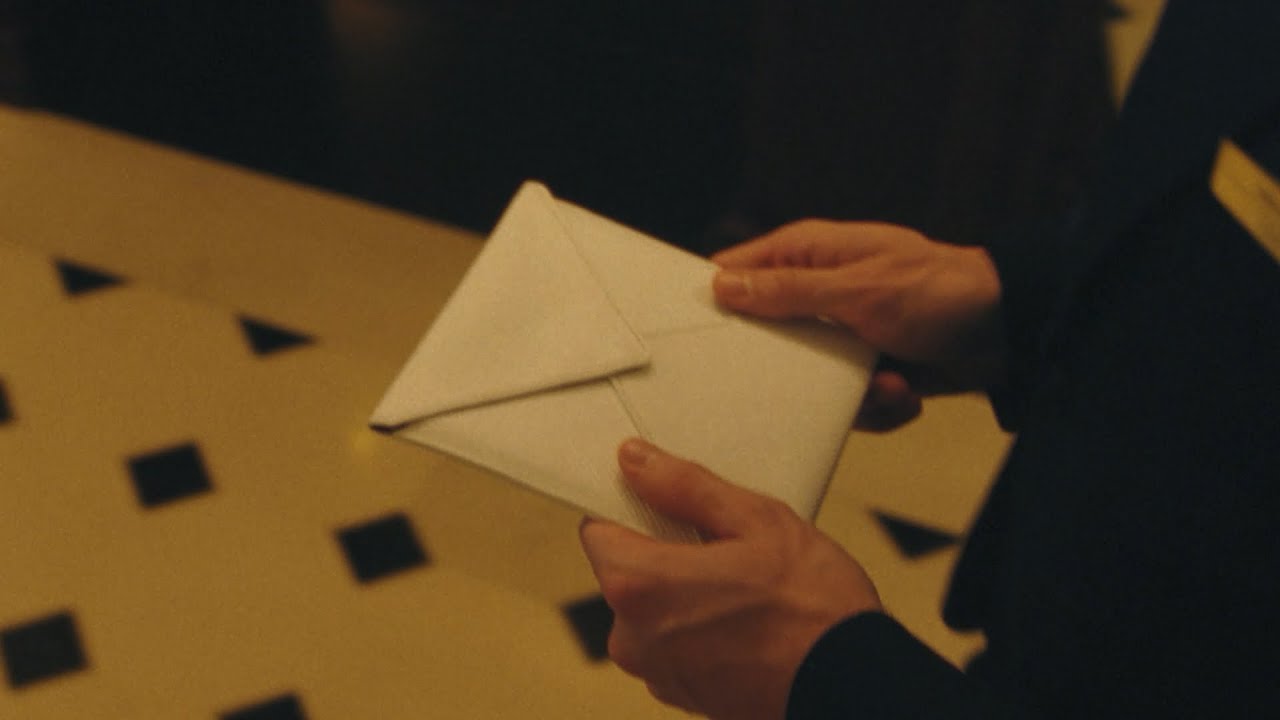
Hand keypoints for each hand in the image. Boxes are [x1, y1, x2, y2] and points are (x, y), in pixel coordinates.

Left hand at [579, 439, 881, 719]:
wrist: (853, 686)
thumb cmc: (813, 607)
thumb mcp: (756, 521)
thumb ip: (685, 487)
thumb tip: (635, 461)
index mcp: (639, 585)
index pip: (597, 530)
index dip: (632, 511)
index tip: (669, 505)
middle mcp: (632, 636)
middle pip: (625, 571)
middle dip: (665, 553)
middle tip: (726, 545)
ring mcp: (655, 672)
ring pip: (651, 608)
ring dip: (683, 592)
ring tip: (745, 586)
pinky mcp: (680, 695)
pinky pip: (673, 643)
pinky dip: (697, 628)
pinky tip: (745, 620)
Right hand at [712, 220, 1004, 430]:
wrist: (1009, 331)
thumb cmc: (939, 291)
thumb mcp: (857, 289)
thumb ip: (787, 290)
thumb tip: (723, 285)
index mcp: (809, 255)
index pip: (737, 271)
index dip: (715, 301)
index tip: (700, 337)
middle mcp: (820, 293)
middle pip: (766, 337)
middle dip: (790, 368)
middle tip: (814, 373)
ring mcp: (843, 332)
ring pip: (806, 378)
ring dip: (847, 391)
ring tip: (885, 379)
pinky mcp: (865, 368)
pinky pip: (844, 400)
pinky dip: (877, 402)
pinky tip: (903, 388)